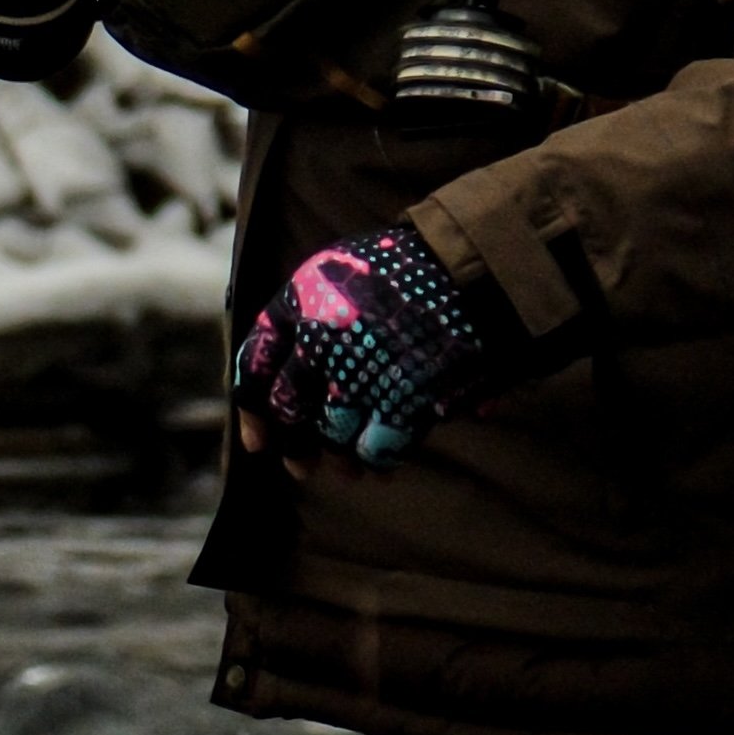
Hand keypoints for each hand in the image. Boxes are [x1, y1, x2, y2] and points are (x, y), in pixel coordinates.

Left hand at [234, 227, 497, 469]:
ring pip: (330, 434)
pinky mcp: (404, 400)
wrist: (481, 266)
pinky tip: (382, 467)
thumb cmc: (409, 268)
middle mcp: (322, 334)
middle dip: (293, 445)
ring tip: (348, 468)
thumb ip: (305, 319)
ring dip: (338, 458)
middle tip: (301, 465)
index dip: (252, 408)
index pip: (255, 363)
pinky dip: (377, 461)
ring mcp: (362, 370)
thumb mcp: (341, 272)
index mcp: (302, 297)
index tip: (258, 439)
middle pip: (288, 408)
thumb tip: (275, 388)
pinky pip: (375, 450)